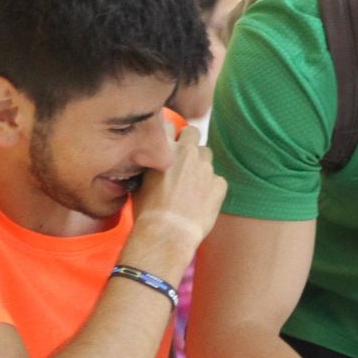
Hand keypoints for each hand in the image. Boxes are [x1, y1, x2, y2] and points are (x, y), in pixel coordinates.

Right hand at [131, 125, 226, 254]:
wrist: (168, 233)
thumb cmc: (148, 212)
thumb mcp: (138, 184)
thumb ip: (148, 167)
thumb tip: (148, 165)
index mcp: (166, 150)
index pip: (167, 124)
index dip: (167, 134)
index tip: (166, 143)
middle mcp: (188, 153)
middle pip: (192, 132)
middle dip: (188, 142)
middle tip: (181, 160)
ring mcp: (206, 168)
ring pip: (206, 154)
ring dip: (200, 164)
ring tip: (190, 184)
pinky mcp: (219, 184)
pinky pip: (217, 179)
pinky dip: (211, 187)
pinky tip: (201, 201)